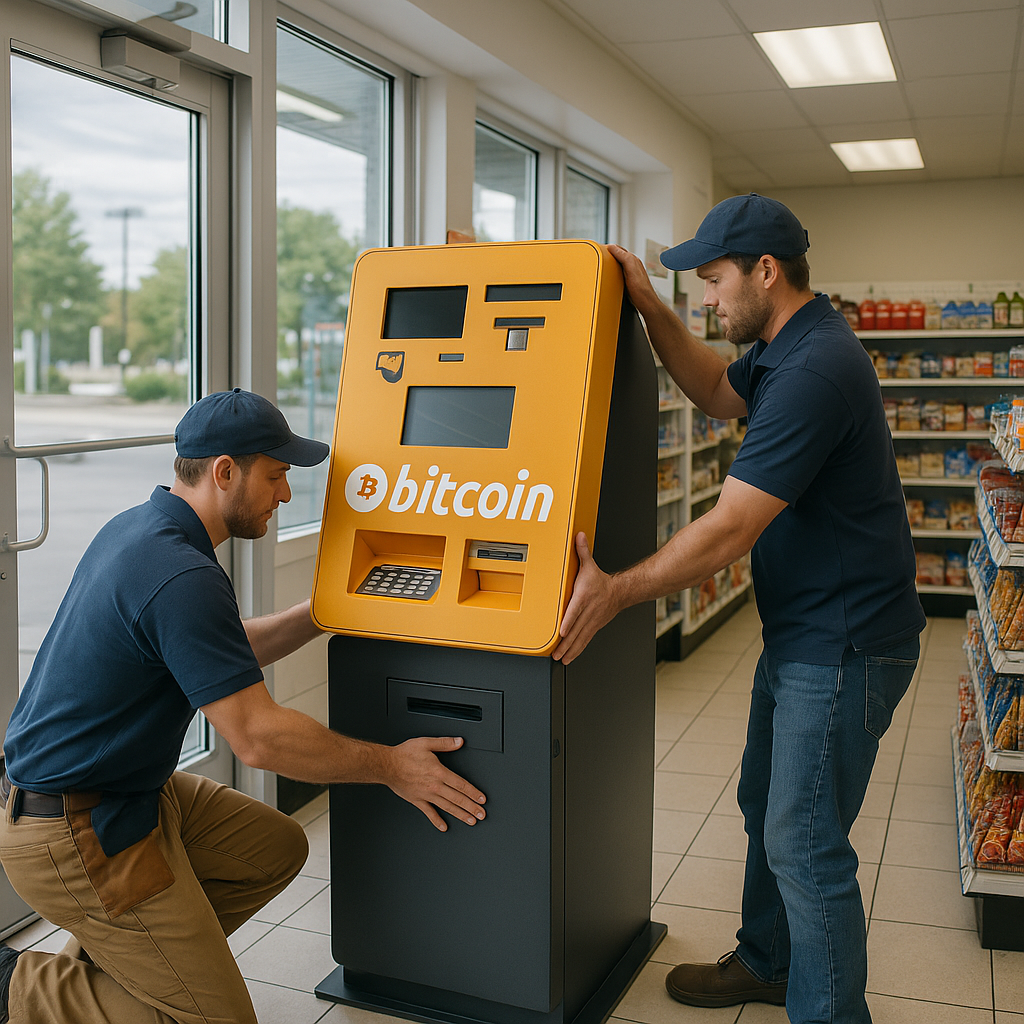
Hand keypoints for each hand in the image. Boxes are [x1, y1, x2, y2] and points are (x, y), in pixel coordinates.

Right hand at [381, 736, 486, 831]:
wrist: (386, 765)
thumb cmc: (404, 755)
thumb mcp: (426, 743)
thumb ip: (444, 743)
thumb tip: (459, 742)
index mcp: (439, 772)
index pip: (461, 785)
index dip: (474, 793)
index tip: (482, 799)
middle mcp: (434, 786)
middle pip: (458, 799)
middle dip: (471, 807)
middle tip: (481, 814)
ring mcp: (426, 795)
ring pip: (447, 807)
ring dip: (460, 814)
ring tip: (470, 821)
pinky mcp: (417, 800)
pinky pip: (429, 813)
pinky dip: (437, 820)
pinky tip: (444, 826)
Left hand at [552, 533, 620, 664]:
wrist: (620, 592)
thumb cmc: (601, 581)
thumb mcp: (590, 565)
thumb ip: (582, 551)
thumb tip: (578, 535)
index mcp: (585, 597)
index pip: (575, 610)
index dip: (569, 621)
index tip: (562, 631)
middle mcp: (589, 611)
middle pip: (576, 629)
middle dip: (566, 643)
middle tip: (555, 653)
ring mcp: (592, 621)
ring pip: (580, 638)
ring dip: (570, 650)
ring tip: (560, 659)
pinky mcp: (594, 627)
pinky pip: (585, 640)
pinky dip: (577, 650)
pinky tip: (569, 658)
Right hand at [607, 244, 660, 312]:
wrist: (645, 303)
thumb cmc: (640, 289)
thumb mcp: (630, 267)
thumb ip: (623, 256)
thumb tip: (613, 247)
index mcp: (633, 259)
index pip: (618, 249)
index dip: (609, 248)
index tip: (601, 249)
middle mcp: (632, 265)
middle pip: (617, 256)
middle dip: (608, 255)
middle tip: (599, 256)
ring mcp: (629, 273)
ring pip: (617, 264)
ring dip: (610, 264)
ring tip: (602, 265)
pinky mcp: (627, 281)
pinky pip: (617, 273)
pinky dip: (612, 272)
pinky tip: (609, 276)